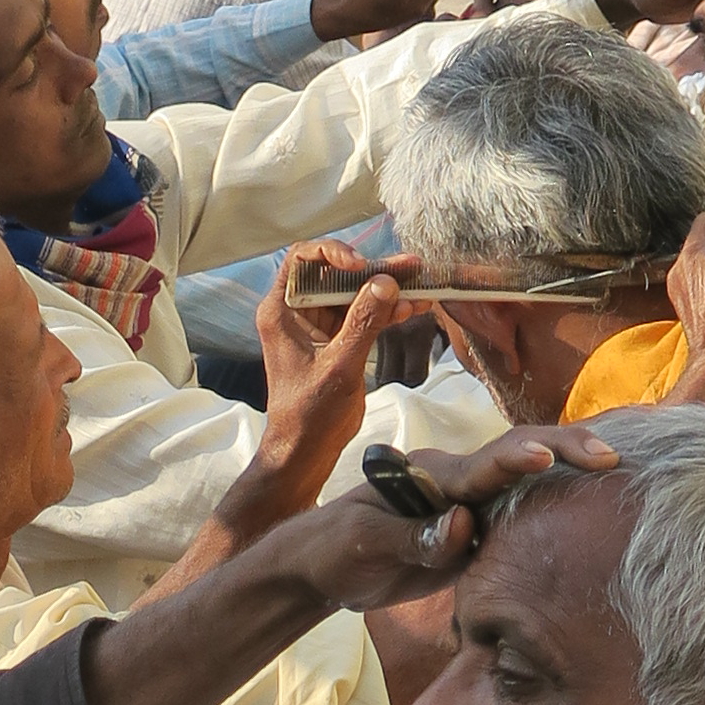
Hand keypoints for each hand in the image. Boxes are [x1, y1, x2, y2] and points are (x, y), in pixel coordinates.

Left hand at [244, 245, 403, 514]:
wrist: (306, 450)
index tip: (361, 267)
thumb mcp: (339, 366)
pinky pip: (364, 316)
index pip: (302, 259)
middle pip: (337, 275)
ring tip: (422, 284)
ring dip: (388, 290)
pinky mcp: (339, 340)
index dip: (333, 254)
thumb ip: (363, 323)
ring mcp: (319, 326)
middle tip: (411, 265)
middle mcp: (298, 311)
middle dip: (374, 271)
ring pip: (355, 294)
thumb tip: (385, 283)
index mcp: (282, 311)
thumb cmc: (310, 413)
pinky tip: (416, 307)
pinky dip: (388, 311)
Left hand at [279, 431, 593, 616]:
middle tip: (613, 455)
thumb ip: (413, 539)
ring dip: (574, 473)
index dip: (517, 460)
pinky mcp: (475, 536)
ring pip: (530, 484)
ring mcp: (471, 508)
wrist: (323, 566)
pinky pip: (523, 517)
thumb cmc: (335, 549)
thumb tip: (464, 527)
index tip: (548, 457)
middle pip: (519, 458)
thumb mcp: (363, 546)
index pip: (483, 466)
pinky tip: (599, 509)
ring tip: (626, 472)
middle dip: (566, 451)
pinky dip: (560, 507)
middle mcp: (459, 484)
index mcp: (431, 478)